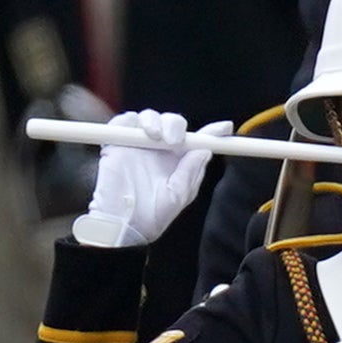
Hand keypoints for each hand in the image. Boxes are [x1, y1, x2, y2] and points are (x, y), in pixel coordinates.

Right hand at [73, 108, 211, 251]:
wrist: (120, 225)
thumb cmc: (149, 218)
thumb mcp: (177, 197)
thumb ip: (190, 172)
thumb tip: (205, 150)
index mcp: (176, 163)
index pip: (196, 142)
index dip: (211, 132)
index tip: (225, 128)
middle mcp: (159, 151)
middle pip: (172, 123)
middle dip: (176, 125)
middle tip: (175, 140)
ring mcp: (137, 146)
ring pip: (149, 117)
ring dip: (154, 120)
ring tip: (155, 136)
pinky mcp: (116, 144)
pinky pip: (123, 122)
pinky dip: (129, 120)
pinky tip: (136, 131)